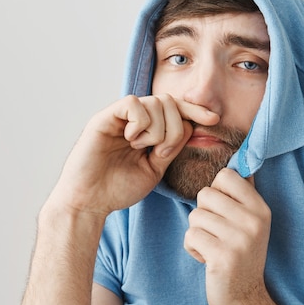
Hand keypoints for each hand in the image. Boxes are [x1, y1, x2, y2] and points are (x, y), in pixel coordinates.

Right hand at [48, 94, 219, 216]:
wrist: (89, 201)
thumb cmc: (118, 189)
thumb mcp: (155, 169)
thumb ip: (172, 148)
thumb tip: (193, 128)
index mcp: (147, 130)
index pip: (176, 110)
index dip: (196, 111)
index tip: (214, 120)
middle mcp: (134, 119)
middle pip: (170, 102)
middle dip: (175, 128)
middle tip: (161, 152)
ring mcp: (119, 117)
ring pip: (155, 102)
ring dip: (157, 130)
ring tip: (141, 148)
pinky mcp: (104, 117)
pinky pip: (134, 104)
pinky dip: (140, 123)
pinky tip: (131, 139)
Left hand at [184, 168, 271, 304]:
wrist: (244, 298)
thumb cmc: (240, 254)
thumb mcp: (251, 222)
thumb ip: (242, 194)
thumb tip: (238, 158)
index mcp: (260, 208)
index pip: (226, 175)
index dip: (216, 192)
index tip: (224, 212)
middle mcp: (254, 220)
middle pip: (205, 194)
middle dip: (203, 214)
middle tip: (217, 234)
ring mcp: (240, 239)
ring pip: (195, 215)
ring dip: (197, 233)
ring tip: (213, 247)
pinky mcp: (222, 256)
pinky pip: (190, 235)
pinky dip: (193, 248)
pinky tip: (207, 259)